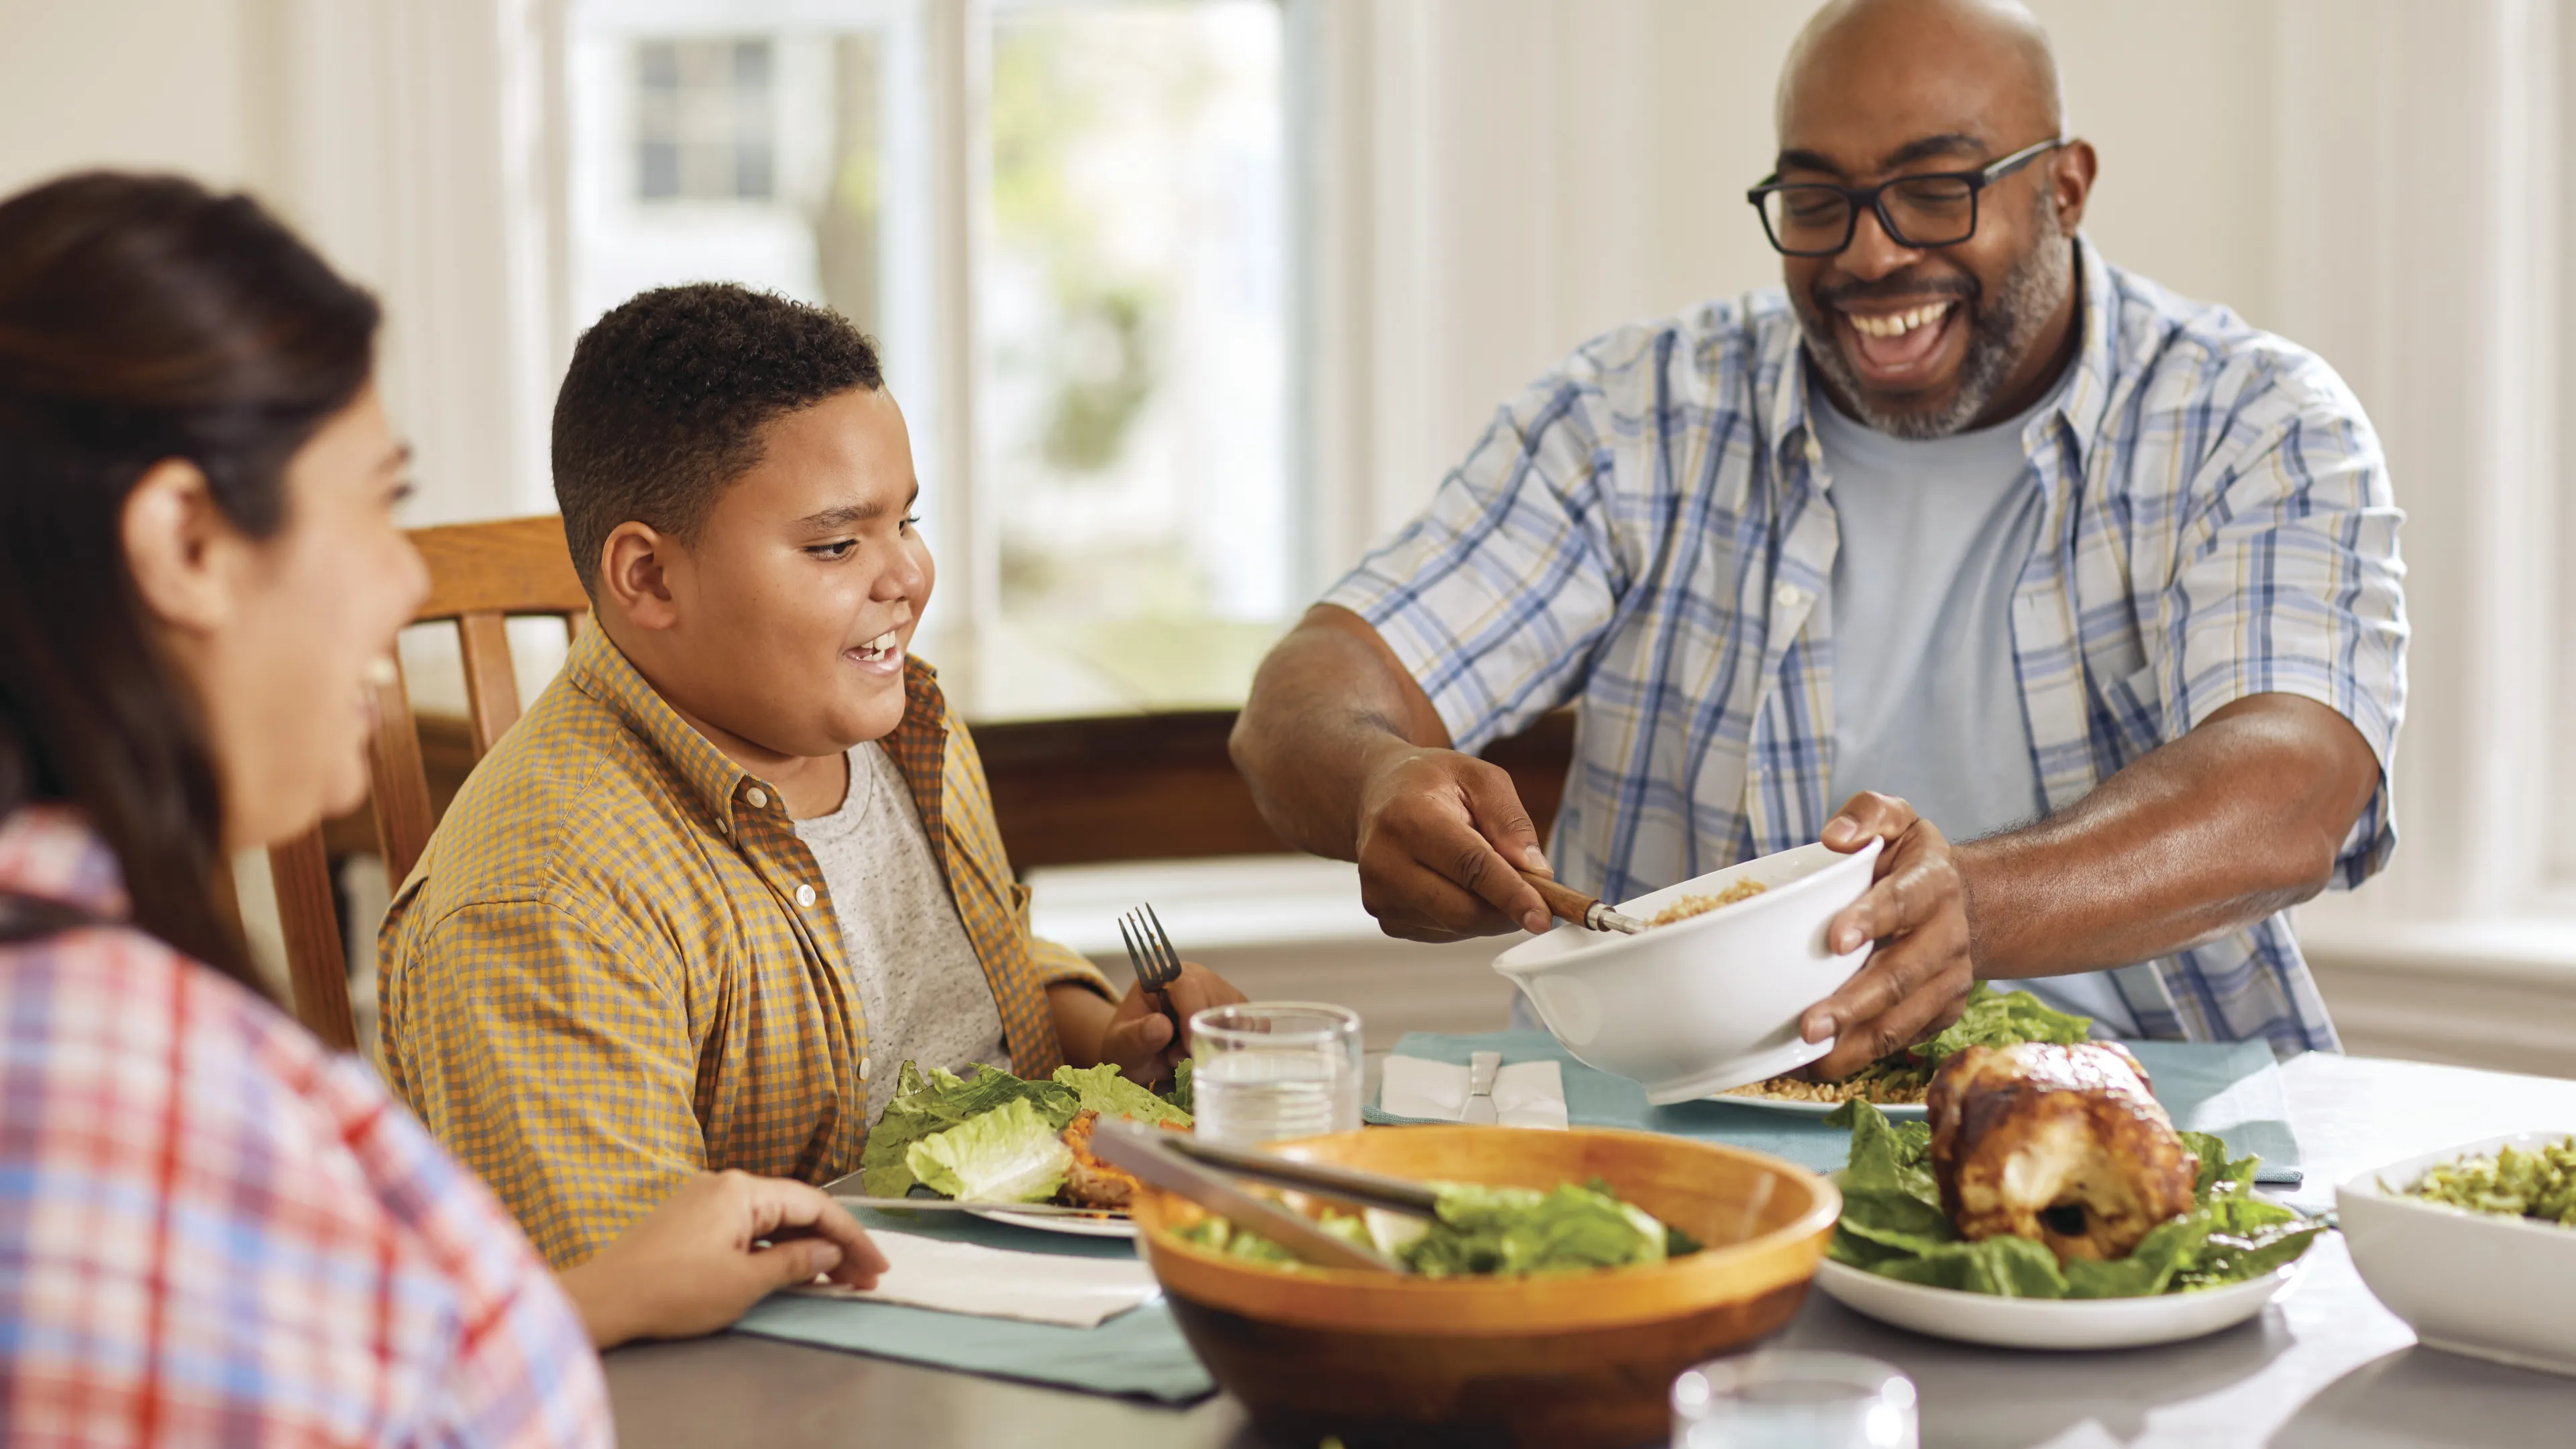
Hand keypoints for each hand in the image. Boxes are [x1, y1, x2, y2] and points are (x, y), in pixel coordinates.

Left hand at [557, 1170, 888, 1348]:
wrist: (602, 1301)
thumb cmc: (668, 1290)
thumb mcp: (744, 1282)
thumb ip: (794, 1263)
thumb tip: (827, 1253)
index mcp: (741, 1191)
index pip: (815, 1205)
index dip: (852, 1237)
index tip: (875, 1265)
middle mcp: (724, 1186)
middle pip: (796, 1209)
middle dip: (834, 1243)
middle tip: (864, 1276)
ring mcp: (705, 1202)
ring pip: (772, 1219)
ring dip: (806, 1247)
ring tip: (837, 1277)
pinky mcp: (691, 1222)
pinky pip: (748, 1228)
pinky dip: (776, 1248)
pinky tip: (792, 1270)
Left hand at [1096, 961, 1244, 1083]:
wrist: (1139, 1058)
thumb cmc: (1128, 1047)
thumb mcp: (1122, 1046)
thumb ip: (1137, 1037)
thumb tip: (1161, 1025)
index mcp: (1164, 976)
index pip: (1190, 987)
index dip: (1192, 1018)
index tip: (1183, 1051)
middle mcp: (1196, 977)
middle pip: (1219, 1001)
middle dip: (1204, 1038)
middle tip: (1179, 1063)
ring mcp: (1220, 992)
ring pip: (1239, 1015)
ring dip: (1221, 1045)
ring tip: (1192, 1061)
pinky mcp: (1236, 1012)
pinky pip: (1253, 1025)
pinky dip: (1239, 1046)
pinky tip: (1216, 1058)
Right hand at [1352, 745, 1552, 940]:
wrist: (1376, 794)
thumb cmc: (1430, 783)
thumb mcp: (1479, 778)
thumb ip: (1510, 820)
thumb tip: (1536, 871)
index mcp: (1409, 816)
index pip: (1470, 866)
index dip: (1511, 894)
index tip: (1543, 917)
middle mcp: (1385, 860)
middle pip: (1463, 910)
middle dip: (1507, 910)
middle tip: (1533, 894)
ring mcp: (1379, 895)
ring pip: (1457, 926)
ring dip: (1487, 911)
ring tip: (1479, 871)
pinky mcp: (1385, 918)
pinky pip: (1443, 932)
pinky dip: (1465, 916)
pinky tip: (1455, 883)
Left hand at [1797, 792, 1974, 1079]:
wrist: (1963, 901)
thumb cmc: (1909, 860)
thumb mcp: (1895, 818)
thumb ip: (1868, 814)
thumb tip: (1835, 836)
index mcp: (1933, 882)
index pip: (1904, 900)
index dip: (1872, 918)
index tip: (1835, 939)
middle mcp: (1948, 935)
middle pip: (1902, 975)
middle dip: (1854, 1003)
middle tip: (1809, 1024)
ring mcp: (1948, 980)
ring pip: (1904, 1018)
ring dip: (1857, 1043)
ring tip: (1811, 1058)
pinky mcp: (1942, 1012)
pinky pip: (1904, 1040)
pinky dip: (1864, 1057)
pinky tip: (1821, 1065)